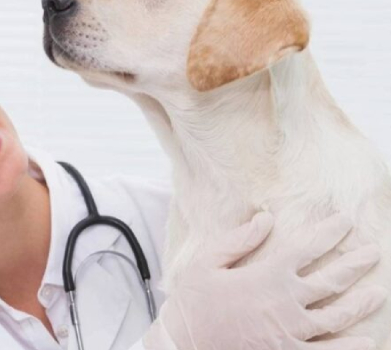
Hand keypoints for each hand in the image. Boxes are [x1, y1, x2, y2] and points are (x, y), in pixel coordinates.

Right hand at [143, 212, 387, 349]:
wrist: (183, 345)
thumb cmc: (194, 302)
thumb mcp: (207, 262)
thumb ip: (239, 240)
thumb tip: (266, 219)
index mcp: (267, 276)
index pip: (308, 248)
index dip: (329, 232)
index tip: (345, 221)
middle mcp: (286, 303)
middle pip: (331, 280)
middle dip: (355, 264)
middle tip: (373, 253)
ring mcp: (291, 332)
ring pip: (337, 316)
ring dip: (361, 303)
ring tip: (378, 293)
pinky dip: (350, 347)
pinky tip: (367, 341)